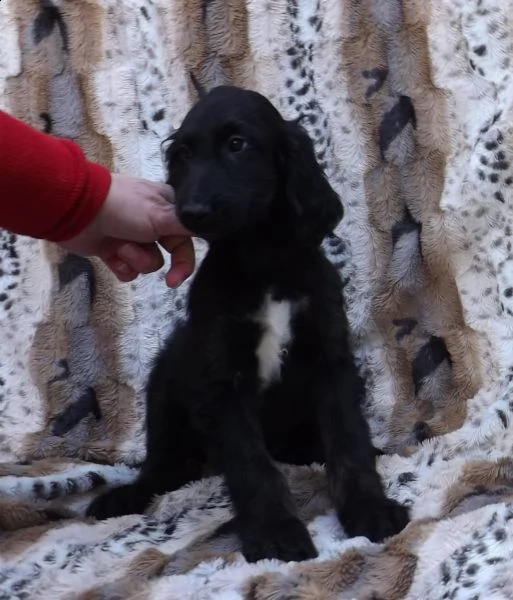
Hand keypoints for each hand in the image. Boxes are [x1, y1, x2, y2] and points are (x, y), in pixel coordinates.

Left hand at [59, 174, 194, 286]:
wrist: (78, 209)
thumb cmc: (124, 207)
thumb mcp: (161, 214)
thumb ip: (187, 225)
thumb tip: (210, 227)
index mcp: (166, 210)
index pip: (186, 239)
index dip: (185, 260)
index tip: (179, 277)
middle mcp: (152, 223)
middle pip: (169, 255)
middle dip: (158, 261)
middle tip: (169, 282)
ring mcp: (132, 238)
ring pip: (146, 264)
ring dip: (136, 259)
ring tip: (121, 247)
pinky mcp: (113, 251)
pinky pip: (126, 270)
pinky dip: (120, 266)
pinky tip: (111, 255)